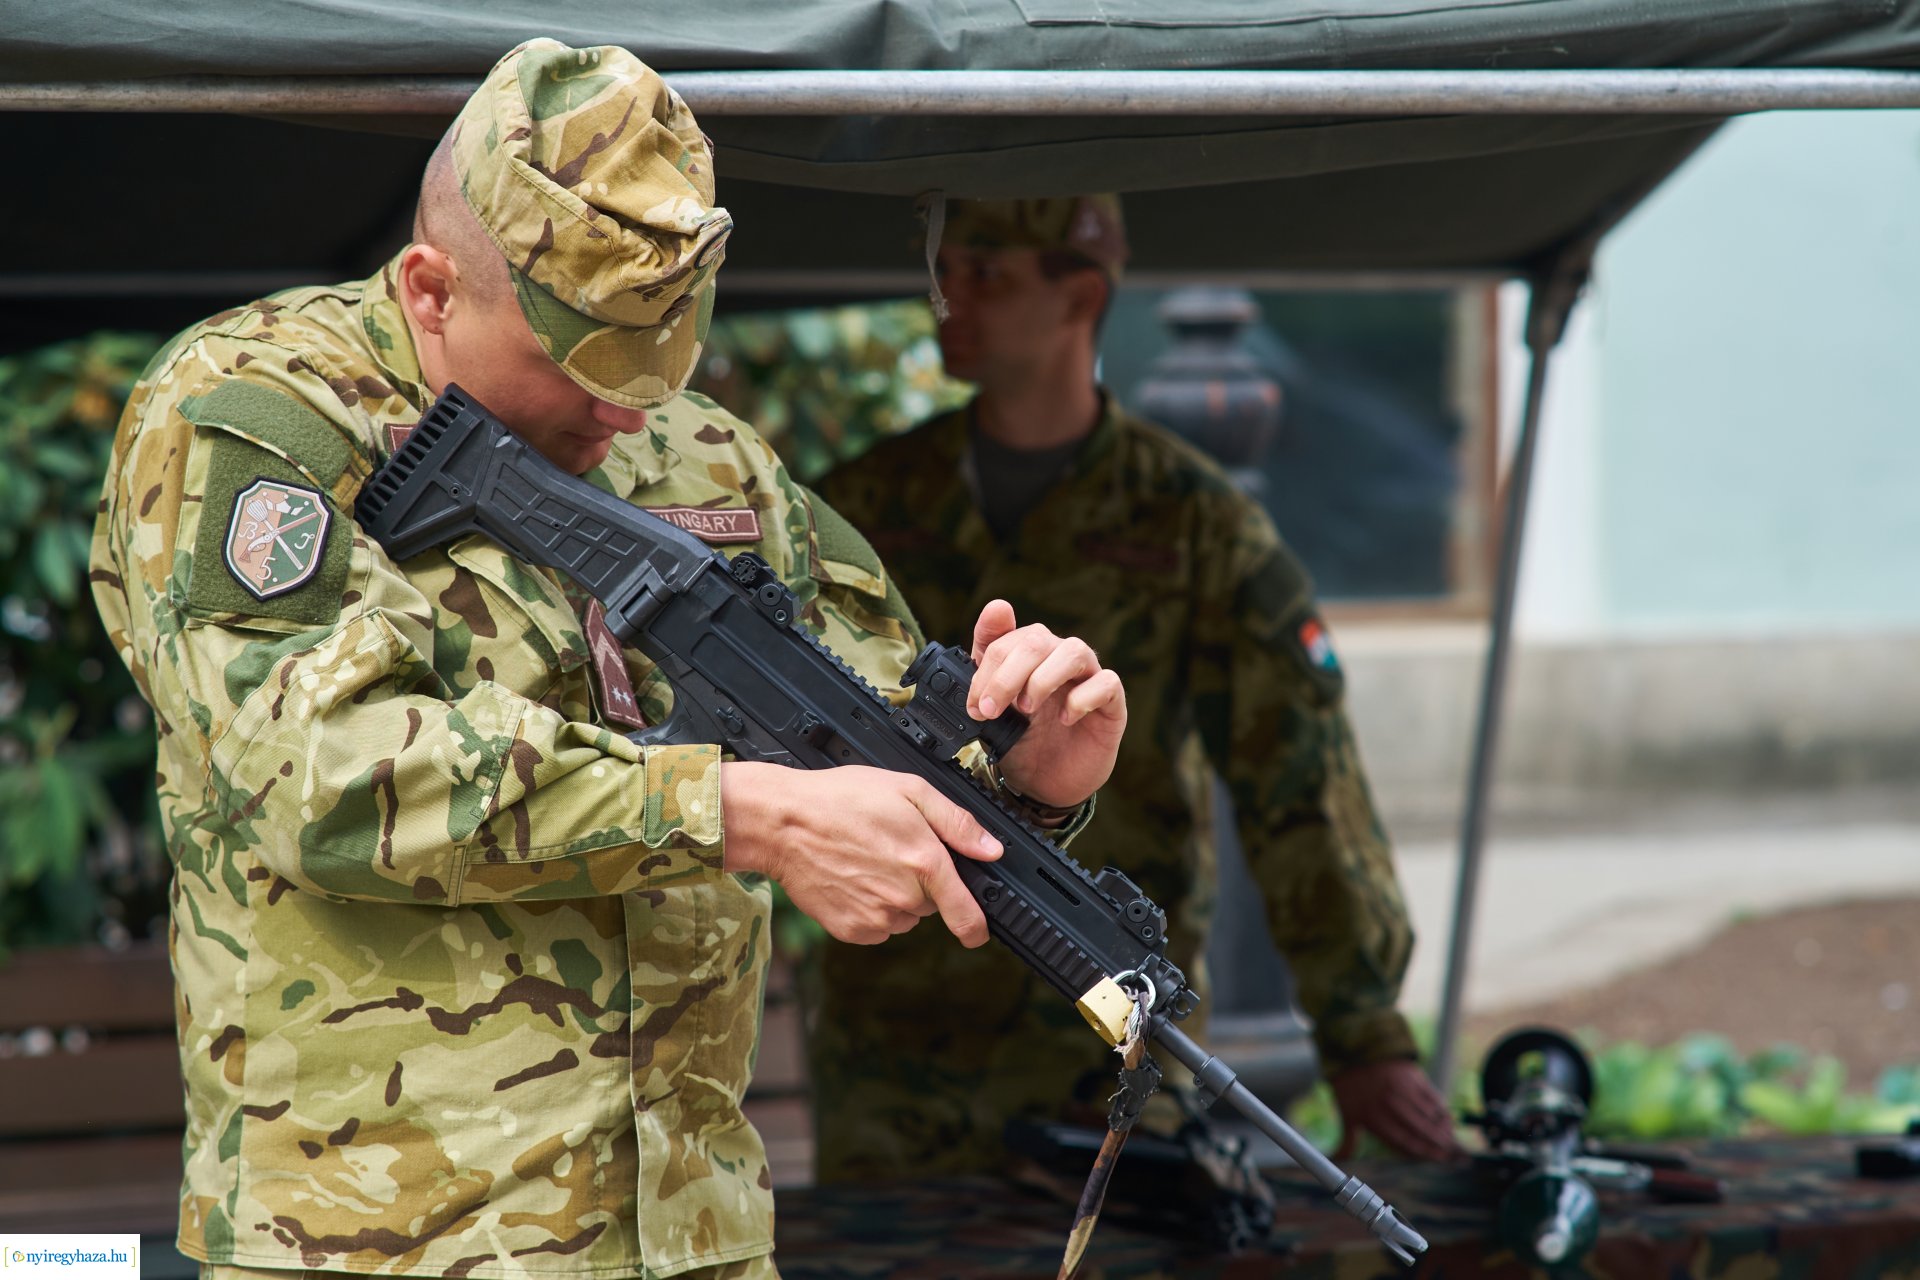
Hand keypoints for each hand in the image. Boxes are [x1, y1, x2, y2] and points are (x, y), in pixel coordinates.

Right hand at [720, 762, 1002, 945]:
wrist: (783, 823)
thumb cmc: (841, 800)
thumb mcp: (908, 790)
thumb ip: (956, 823)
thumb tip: (991, 849)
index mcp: (924, 863)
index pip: (966, 914)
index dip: (977, 926)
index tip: (979, 930)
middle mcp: (903, 897)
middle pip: (931, 904)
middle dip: (922, 883)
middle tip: (893, 850)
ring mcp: (875, 917)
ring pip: (904, 916)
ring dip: (895, 896)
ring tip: (867, 860)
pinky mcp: (850, 929)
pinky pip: (876, 926)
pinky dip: (871, 908)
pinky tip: (853, 878)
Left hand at [966, 600, 1125, 807]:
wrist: (1045, 784)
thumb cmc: (1022, 741)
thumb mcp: (991, 709)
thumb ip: (986, 668)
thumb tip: (993, 611)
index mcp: (1027, 654)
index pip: (1007, 635)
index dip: (987, 664)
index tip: (975, 698)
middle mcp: (1058, 657)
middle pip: (1036, 640)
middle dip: (1006, 677)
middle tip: (990, 710)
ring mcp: (1087, 676)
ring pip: (1073, 651)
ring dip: (1042, 680)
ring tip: (1026, 709)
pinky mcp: (1111, 701)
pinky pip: (1107, 682)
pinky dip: (1082, 699)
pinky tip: (1065, 719)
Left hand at [1330, 1060, 1464, 1163]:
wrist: (1356, 1051)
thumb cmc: (1352, 1087)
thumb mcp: (1346, 1113)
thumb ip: (1347, 1139)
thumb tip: (1337, 1159)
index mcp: (1374, 1118)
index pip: (1404, 1141)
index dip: (1425, 1152)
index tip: (1440, 1159)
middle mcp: (1390, 1106)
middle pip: (1421, 1130)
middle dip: (1440, 1144)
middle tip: (1454, 1154)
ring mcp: (1403, 1090)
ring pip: (1429, 1115)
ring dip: (1444, 1129)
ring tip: (1452, 1140)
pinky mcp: (1413, 1076)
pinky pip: (1432, 1096)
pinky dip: (1442, 1109)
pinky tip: (1448, 1118)